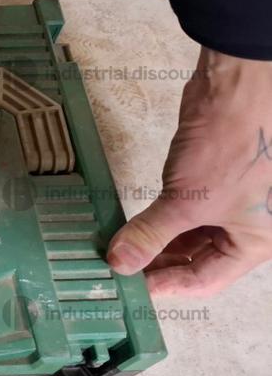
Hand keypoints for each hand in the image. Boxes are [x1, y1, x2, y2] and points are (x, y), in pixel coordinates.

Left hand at [108, 47, 271, 296]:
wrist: (239, 89)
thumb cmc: (231, 148)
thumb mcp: (187, 201)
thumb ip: (150, 234)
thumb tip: (120, 262)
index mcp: (256, 242)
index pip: (205, 280)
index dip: (165, 285)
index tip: (129, 286)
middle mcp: (248, 226)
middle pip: (197, 259)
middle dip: (158, 263)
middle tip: (118, 268)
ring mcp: (230, 202)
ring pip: (189, 235)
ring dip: (155, 241)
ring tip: (120, 250)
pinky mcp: (210, 179)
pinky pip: (183, 209)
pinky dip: (159, 218)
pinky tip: (132, 225)